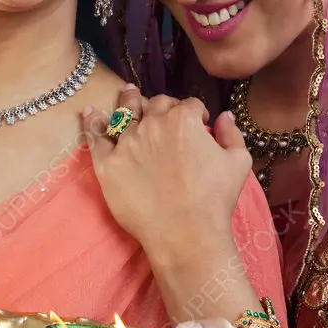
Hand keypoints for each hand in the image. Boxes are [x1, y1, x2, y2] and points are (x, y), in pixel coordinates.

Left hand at [80, 86, 252, 259]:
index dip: (195, 113)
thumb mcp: (238, 163)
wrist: (185, 234)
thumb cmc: (214, 200)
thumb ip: (232, 134)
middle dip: (163, 106)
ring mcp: (127, 142)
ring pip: (125, 112)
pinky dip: (92, 122)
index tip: (198, 122)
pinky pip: (96, 137)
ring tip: (127, 93)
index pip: (189, 105)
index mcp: (183, 120)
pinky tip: (88, 112)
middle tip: (164, 114)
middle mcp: (152, 124)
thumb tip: (224, 116)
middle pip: (156, 104)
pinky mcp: (107, 163)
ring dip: (128, 101)